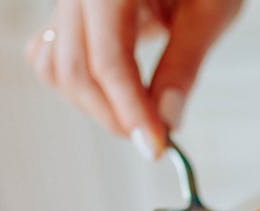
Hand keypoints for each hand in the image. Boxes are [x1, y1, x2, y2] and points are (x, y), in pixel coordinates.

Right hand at [25, 0, 240, 157]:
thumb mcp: (210, 9)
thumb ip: (184, 63)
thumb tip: (166, 119)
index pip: (109, 59)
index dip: (130, 111)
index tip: (155, 147)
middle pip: (75, 69)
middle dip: (114, 115)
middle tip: (154, 138)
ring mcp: (67, 0)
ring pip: (55, 68)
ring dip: (93, 104)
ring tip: (140, 111)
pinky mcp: (67, 12)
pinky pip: (49, 55)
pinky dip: (76, 84)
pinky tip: (115, 89)